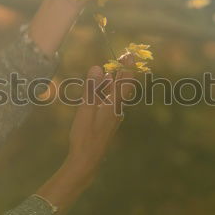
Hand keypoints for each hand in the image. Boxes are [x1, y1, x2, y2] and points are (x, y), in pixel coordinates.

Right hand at [35, 60, 133, 214]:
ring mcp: (114, 117)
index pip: (125, 81)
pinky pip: (112, 103)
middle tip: (122, 58)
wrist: (88, 160)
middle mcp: (117, 110)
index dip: (128, 67)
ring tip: (110, 72)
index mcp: (113, 105)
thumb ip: (92, 88)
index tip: (129, 54)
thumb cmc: (85, 135)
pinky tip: (103, 92)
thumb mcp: (85, 109)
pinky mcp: (109, 123)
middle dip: (123, 72)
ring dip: (115, 82)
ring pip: (117, 95)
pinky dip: (109, 93)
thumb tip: (97, 67)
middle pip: (123, 87)